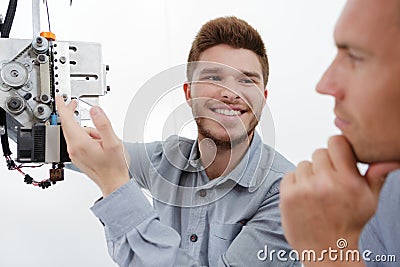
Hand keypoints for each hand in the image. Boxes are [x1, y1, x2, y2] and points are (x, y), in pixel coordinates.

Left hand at [56, 96, 129, 196]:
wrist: (114, 183)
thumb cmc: (115, 166)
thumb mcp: (113, 142)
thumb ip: (103, 124)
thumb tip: (94, 110)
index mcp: (80, 143)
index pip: (67, 120)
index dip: (62, 107)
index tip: (59, 98)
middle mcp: (74, 149)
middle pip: (69, 126)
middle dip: (73, 115)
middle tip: (75, 105)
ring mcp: (75, 154)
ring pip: (76, 133)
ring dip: (87, 130)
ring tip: (103, 139)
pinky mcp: (78, 157)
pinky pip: (78, 141)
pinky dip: (87, 138)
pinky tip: (100, 144)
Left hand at [279, 135, 399, 265]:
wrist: (326, 249)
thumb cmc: (348, 224)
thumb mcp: (369, 201)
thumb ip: (375, 176)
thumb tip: (387, 160)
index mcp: (348, 180)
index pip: (336, 142)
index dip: (337, 148)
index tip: (337, 157)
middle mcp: (326, 183)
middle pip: (318, 152)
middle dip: (324, 164)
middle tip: (328, 182)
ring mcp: (305, 189)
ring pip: (303, 164)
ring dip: (308, 175)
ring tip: (316, 192)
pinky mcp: (288, 196)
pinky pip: (289, 175)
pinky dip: (294, 183)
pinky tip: (303, 197)